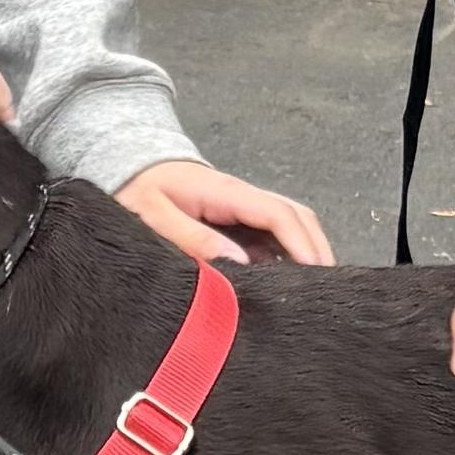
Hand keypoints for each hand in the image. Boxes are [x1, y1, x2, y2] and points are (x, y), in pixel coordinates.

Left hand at [117, 157, 335, 270]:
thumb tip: (236, 261)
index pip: (278, 213)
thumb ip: (191, 237)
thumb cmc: (137, 188)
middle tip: (327, 290)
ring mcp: (242, 207)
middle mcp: (242, 196)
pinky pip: (271, 234)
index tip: (315, 273)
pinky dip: (287, 255)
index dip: (301, 244)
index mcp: (225, 192)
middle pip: (297, 217)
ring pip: (290, 225)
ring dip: (306, 252)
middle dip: (317, 249)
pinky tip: (285, 283)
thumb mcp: (153, 214)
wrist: (127, 165)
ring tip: (313, 290)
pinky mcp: (236, 219)